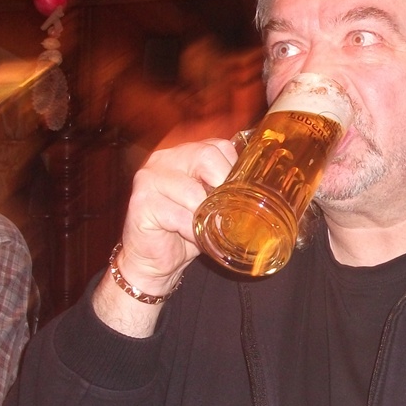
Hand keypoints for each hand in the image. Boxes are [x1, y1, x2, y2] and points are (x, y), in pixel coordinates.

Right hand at [93, 138, 237, 335]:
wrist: (154, 260)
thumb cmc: (186, 229)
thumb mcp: (212, 204)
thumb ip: (228, 190)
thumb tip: (265, 192)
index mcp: (184, 153)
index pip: (218, 146)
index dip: (234, 169)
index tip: (239, 193)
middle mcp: (163, 158)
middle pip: (205, 155)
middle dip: (223, 186)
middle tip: (226, 210)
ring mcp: (149, 178)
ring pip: (192, 190)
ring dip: (206, 215)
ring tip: (208, 228)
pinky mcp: (140, 203)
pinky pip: (177, 215)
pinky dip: (191, 230)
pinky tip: (191, 236)